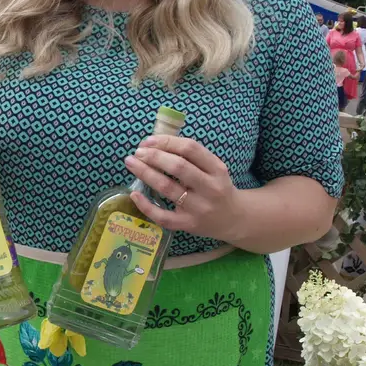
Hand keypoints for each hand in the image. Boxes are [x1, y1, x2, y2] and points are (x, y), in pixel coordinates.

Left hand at [123, 135, 242, 240]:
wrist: (233, 219)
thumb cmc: (217, 188)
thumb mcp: (213, 169)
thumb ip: (191, 157)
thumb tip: (155, 143)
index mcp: (217, 169)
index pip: (190, 149)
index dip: (166, 141)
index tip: (148, 141)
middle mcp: (210, 188)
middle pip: (178, 167)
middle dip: (154, 156)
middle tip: (137, 152)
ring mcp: (199, 208)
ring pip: (168, 188)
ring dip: (145, 173)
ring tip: (131, 163)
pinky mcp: (188, 224)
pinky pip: (163, 216)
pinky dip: (146, 205)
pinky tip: (135, 194)